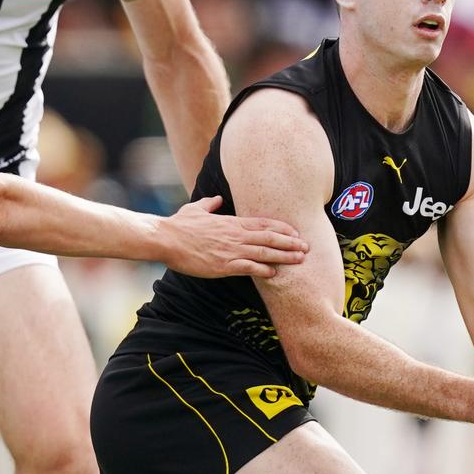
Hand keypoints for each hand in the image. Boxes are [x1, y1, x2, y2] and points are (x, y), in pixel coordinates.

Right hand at [158, 196, 308, 277]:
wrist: (166, 238)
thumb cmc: (179, 225)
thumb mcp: (196, 209)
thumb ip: (209, 204)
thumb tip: (215, 199)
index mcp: (231, 222)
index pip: (263, 224)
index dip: (282, 228)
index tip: (296, 232)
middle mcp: (235, 235)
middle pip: (270, 238)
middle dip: (291, 242)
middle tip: (307, 247)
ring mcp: (231, 250)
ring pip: (264, 253)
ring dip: (284, 256)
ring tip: (300, 260)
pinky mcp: (223, 265)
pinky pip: (249, 268)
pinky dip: (263, 271)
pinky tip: (274, 274)